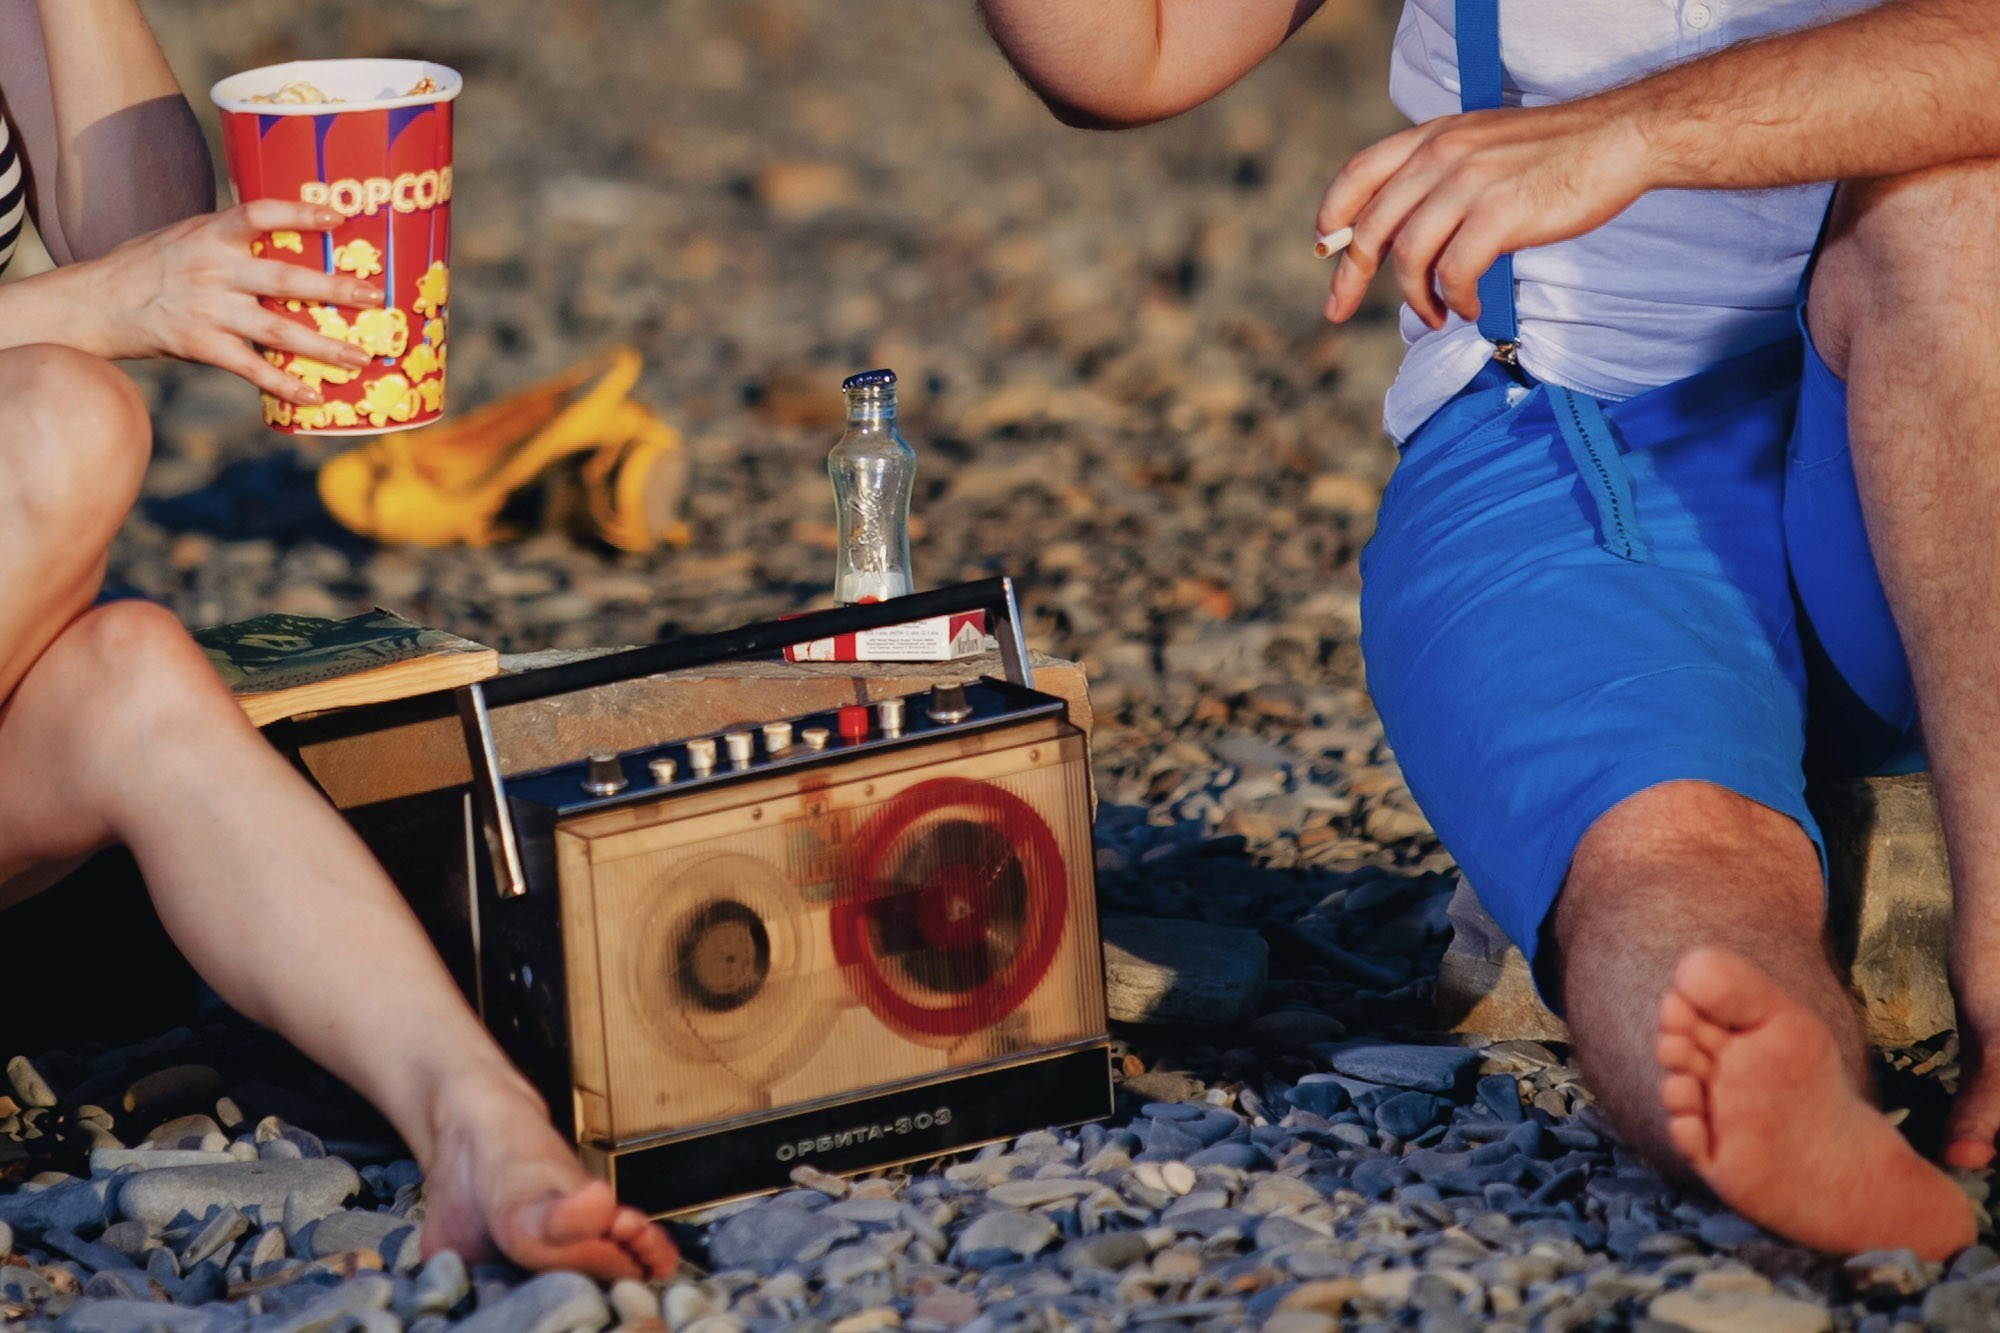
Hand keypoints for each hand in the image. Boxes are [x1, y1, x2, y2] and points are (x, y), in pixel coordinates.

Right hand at [51, 199, 383, 404]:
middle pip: (284, 279)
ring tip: (361, 357)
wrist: (97, 302)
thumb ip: (232, 236)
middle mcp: (213, 270)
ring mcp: (209, 310)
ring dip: (324, 347)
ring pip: (278, 331)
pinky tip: (315, 397)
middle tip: (375, 297)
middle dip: (334, 289)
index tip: (338, 216)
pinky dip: (284, 385)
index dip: (299, 212)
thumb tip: (288, 228)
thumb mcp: (188, 234)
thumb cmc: (150, 265)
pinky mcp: (201, 346)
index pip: (259, 214)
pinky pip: (251, 369)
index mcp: (211, 234)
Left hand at [1316, 101, 1653, 328]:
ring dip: (1413, 297)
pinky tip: (1466, 307)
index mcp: (1433, 137)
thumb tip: (1399, 231)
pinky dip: (1453, 300)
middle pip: (1372, 226)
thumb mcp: (1481, 146)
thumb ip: (1438, 177)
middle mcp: (1442, 156)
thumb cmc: (1553, 152)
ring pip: (1409, 256)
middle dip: (1351, 275)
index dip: (1333, 214)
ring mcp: (1469, 184)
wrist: (1617, 138)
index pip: (1359, 173)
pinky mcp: (1499, 215)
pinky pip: (1453, 273)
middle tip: (1339, 309)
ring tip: (1432, 314)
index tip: (1324, 249)